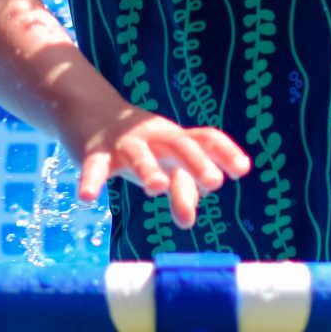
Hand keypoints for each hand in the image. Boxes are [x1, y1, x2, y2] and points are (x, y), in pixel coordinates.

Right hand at [68, 102, 251, 229]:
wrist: (87, 110)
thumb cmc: (137, 146)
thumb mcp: (162, 163)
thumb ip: (181, 189)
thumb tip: (190, 221)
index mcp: (175, 138)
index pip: (205, 138)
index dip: (225, 151)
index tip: (242, 170)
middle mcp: (154, 137)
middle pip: (179, 145)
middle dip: (197, 163)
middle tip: (215, 182)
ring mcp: (124, 143)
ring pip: (139, 155)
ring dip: (149, 169)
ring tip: (157, 187)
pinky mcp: (94, 152)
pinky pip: (94, 167)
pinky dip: (91, 180)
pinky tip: (88, 197)